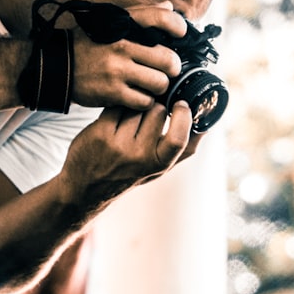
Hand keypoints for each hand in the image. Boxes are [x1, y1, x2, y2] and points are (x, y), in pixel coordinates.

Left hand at [59, 101, 201, 208]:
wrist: (85, 188)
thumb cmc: (129, 174)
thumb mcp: (160, 169)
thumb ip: (184, 150)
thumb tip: (207, 124)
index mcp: (159, 164)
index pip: (179, 138)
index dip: (182, 116)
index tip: (181, 105)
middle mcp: (140, 156)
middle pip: (157, 111)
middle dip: (154, 105)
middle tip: (147, 111)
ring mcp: (119, 145)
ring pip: (137, 105)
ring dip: (135, 105)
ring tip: (129, 116)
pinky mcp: (100, 134)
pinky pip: (116, 106)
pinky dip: (117, 107)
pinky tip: (114, 116)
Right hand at [70, 2, 188, 109]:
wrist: (56, 66)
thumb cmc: (88, 45)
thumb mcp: (111, 23)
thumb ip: (142, 14)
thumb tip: (170, 6)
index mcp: (123, 25)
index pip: (161, 18)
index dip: (179, 27)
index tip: (180, 36)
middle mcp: (123, 45)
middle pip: (169, 60)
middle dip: (172, 68)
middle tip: (164, 71)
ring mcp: (118, 70)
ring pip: (160, 83)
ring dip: (158, 87)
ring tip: (148, 86)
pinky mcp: (113, 92)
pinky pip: (144, 101)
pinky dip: (144, 102)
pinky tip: (136, 96)